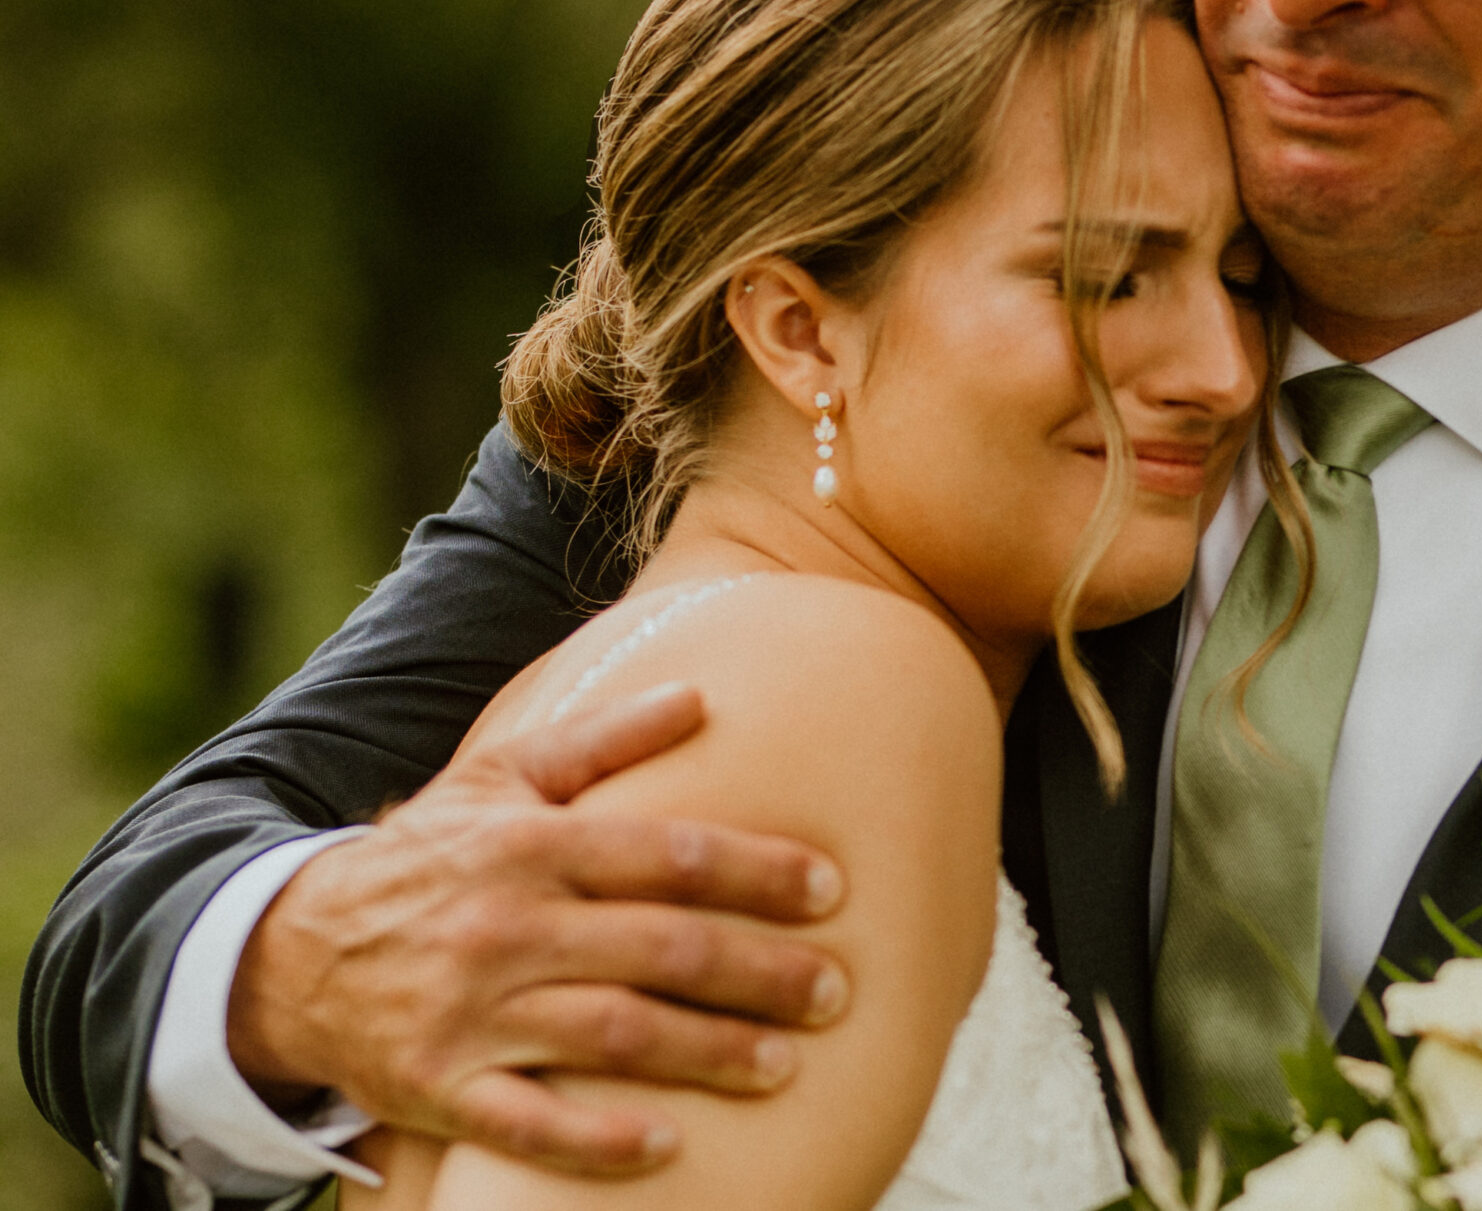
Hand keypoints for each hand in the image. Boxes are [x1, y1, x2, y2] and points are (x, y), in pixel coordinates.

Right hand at [229, 682, 849, 1175]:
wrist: (285, 953)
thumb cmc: (425, 858)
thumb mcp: (498, 778)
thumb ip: (603, 738)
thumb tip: (702, 694)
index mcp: (530, 847)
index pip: (665, 852)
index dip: (755, 870)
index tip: (832, 887)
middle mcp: (504, 926)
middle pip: (657, 947)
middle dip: (758, 971)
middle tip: (837, 989)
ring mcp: (468, 1013)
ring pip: (610, 1034)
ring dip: (707, 1052)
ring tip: (787, 1064)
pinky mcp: (435, 1090)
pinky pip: (525, 1126)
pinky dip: (596, 1142)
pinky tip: (668, 1147)